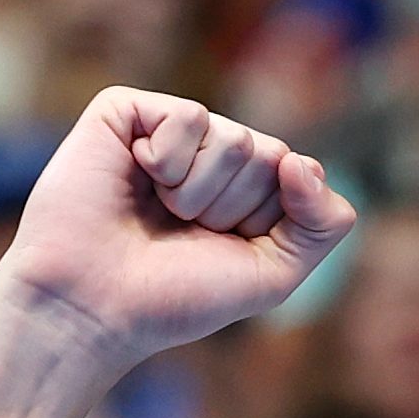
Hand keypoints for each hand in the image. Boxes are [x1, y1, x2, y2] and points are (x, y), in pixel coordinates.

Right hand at [0, 86, 355, 417]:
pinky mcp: (129, 111)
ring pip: (235, 138)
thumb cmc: (176, 298)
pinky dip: (169, 162)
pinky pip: (191, 116)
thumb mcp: (272, 275)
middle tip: (183, 232)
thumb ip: (322, 225)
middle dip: (233, 208)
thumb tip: (304, 159)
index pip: (298, 176)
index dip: (267, 223)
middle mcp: (212, 156)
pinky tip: (137, 178)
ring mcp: (171, 130)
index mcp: (246, 191)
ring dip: (200, 193)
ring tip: (159, 212)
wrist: (96, 305)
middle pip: (269, 155)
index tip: (223, 249)